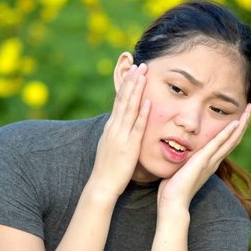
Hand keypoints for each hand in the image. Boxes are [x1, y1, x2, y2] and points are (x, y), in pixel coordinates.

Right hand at [88, 64, 150, 197]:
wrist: (101, 185)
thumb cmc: (108, 168)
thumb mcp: (111, 145)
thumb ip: (118, 133)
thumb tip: (124, 124)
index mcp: (111, 127)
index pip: (119, 100)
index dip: (127, 85)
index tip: (134, 71)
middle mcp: (114, 128)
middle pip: (123, 99)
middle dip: (132, 81)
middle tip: (140, 64)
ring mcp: (120, 136)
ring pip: (129, 108)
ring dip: (137, 90)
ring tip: (143, 74)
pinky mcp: (128, 147)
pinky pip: (136, 128)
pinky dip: (142, 113)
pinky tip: (148, 101)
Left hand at [157, 103, 250, 211]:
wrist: (173, 202)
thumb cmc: (173, 188)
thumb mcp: (181, 168)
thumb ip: (185, 160)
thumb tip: (179, 150)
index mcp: (209, 162)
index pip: (226, 142)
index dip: (234, 129)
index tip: (239, 115)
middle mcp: (214, 161)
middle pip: (233, 138)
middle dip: (242, 122)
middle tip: (250, 107)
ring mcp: (210, 161)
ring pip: (231, 139)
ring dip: (240, 123)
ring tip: (248, 109)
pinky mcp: (203, 161)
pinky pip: (218, 144)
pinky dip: (227, 133)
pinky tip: (234, 122)